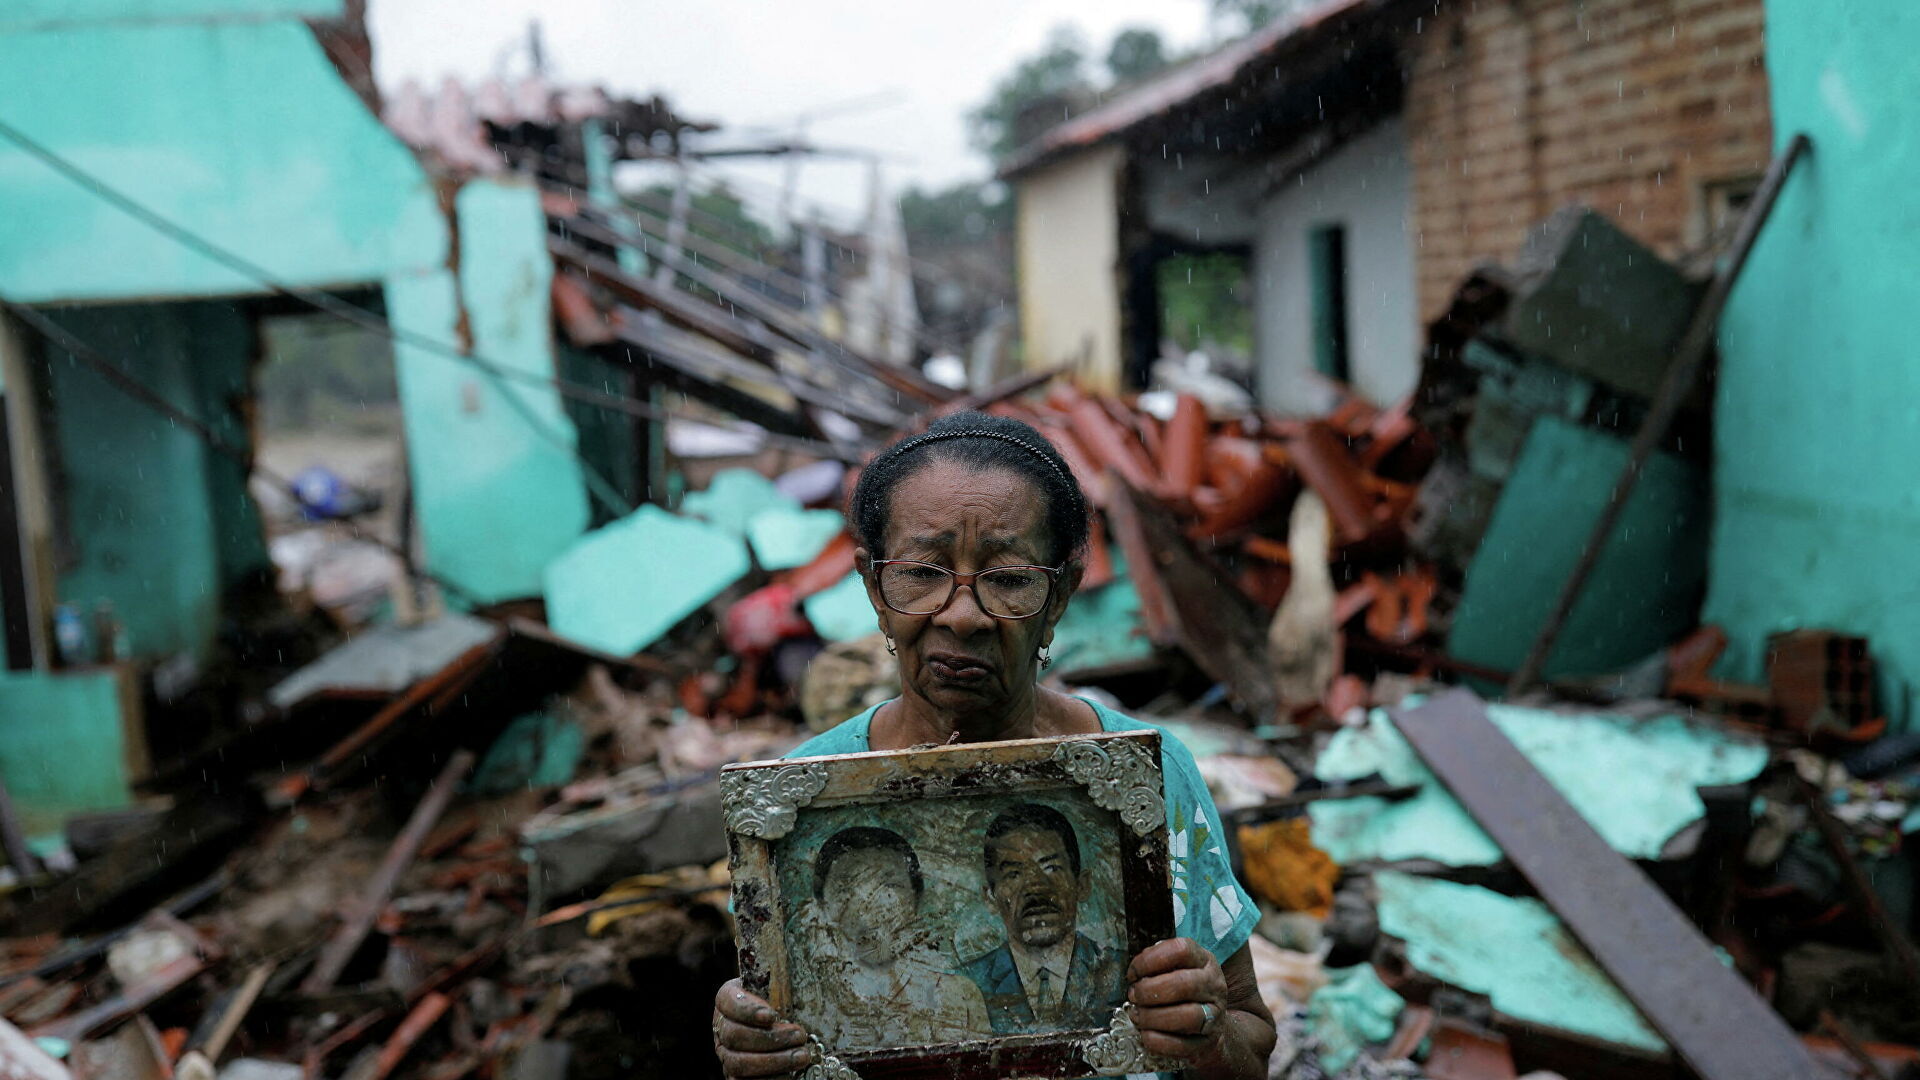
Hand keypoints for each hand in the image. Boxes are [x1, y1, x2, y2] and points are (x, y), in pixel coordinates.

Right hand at [712, 979, 817, 1078]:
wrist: (776, 1021)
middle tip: (800, 1036)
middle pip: (734, 1036)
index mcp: (727, 999)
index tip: (773, 1015)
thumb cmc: (778, 999)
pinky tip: (790, 1074)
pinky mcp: (735, 1075)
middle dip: (770, 1038)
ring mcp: (726, 1053)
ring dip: (774, 1061)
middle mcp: (721, 1027)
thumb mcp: (778, 986)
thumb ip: (780, 984)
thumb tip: (798, 986)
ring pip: (738, 1063)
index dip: (748, 1011)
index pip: (728, 1002)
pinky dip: (769, 1079)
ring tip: (802, 1056)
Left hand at [1125, 937, 1230, 1060]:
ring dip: (1153, 1017)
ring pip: (1188, 1017)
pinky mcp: (1208, 1043)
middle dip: (1149, 991)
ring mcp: (1214, 1016)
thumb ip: (1157, 964)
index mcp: (1204, 961)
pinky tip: (1146, 1035)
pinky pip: (1183, 1045)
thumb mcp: (1177, 968)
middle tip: (1133, 996)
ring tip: (1138, 1016)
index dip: (1150, 960)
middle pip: (1183, 984)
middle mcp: (1214, 986)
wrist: (1211, 1026)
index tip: (1133, 973)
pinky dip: (1158, 1041)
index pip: (1181, 950)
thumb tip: (1134, 973)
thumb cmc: (1184, 992)